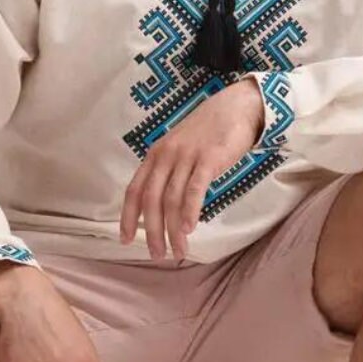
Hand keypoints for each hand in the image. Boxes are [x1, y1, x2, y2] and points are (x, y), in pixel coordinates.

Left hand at [119, 78, 264, 259]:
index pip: (134, 190)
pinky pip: (194, 189)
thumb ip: (169, 170)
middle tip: (157, 255)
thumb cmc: (209, 131)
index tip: (126, 240)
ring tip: (179, 251)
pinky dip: (190, 211)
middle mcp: (166, 155)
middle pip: (151, 200)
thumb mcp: (180, 147)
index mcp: (156, 154)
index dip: (128, 217)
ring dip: (173, 230)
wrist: (236, 107)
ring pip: (172, 200)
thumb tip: (162, 205)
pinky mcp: (208, 159)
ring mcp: (186, 156)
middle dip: (152, 231)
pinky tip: (189, 229)